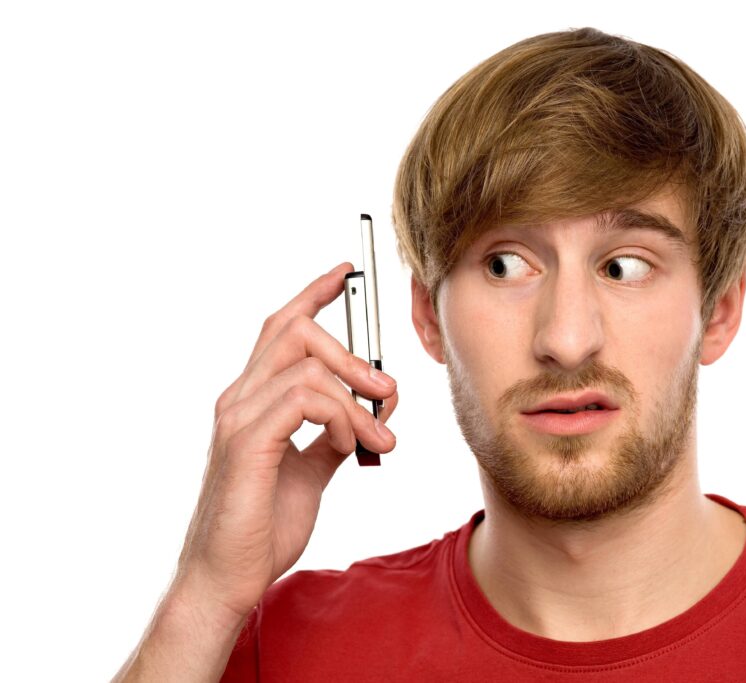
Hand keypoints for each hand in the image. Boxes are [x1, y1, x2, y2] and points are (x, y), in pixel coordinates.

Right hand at [173, 261, 397, 626]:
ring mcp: (238, 417)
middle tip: (387, 387)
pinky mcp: (247, 441)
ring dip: (357, 399)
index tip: (347, 273)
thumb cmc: (263, 526)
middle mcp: (240, 398)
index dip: (314, 293)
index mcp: (253, 399)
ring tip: (378, 439)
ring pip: (309, 366)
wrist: (228, 578)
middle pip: (296, 331)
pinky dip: (341, 418)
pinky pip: (305, 401)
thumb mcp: (315, 470)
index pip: (282, 328)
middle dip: (352, 351)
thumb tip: (383, 398)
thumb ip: (342, 431)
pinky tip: (350, 446)